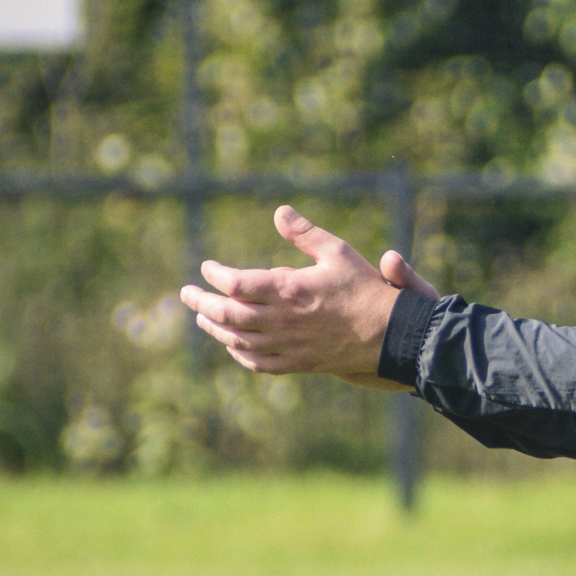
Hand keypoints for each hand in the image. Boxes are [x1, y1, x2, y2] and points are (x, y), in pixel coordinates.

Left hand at [179, 206, 426, 379]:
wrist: (389, 335)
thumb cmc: (364, 289)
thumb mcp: (337, 252)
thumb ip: (304, 234)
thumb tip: (279, 212)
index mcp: (288, 289)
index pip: (235, 283)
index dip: (216, 275)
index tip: (208, 267)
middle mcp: (282, 320)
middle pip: (227, 315)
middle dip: (202, 303)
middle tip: (186, 294)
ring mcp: (288, 345)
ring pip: (238, 340)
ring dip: (215, 329)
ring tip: (202, 317)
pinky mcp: (298, 363)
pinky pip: (259, 362)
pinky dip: (240, 354)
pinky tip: (233, 345)